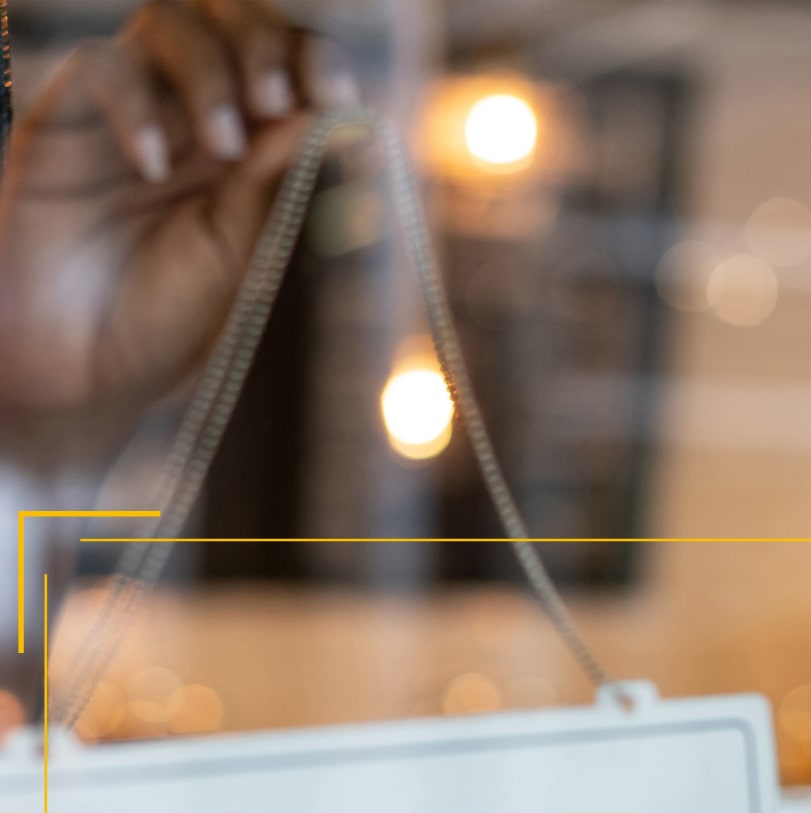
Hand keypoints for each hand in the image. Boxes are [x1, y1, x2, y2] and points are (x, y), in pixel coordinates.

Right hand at [0, 0, 358, 466]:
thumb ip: (276, 189)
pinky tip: (151, 166)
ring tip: (225, 146)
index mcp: (249, 148)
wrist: (81, 373)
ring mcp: (131, 112)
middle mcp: (191, 116)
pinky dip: (137, 106)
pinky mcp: (67, 121)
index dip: (313, 60)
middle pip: (229, 18)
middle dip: (264, 42)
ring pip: (168, 25)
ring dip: (209, 72)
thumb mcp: (240, 260)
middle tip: (275, 99)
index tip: (337, 95)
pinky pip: (102, 69)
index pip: (287, 65)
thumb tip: (330, 119)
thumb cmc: (164, 324)